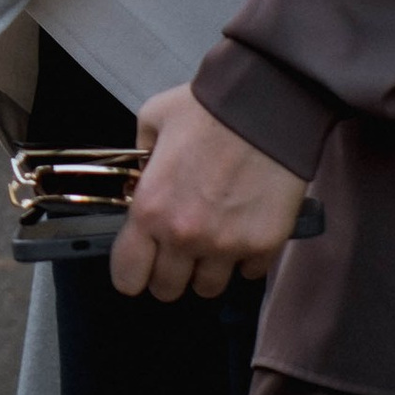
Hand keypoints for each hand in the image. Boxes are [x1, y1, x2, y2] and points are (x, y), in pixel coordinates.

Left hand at [111, 88, 311, 301]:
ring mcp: (227, 246)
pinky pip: (248, 273)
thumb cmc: (206, 109)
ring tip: (212, 239)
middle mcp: (184, 237)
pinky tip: (243, 230)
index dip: (131, 272)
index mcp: (150, 210)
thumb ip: (140, 159)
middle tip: (178, 248)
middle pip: (168, 289)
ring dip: (206, 269)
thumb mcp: (152, 122)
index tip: (139, 263)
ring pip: (208, 288)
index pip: (127, 275)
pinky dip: (244, 258)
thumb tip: (143, 179)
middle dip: (169, 272)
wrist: (266, 105)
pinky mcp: (264, 245)